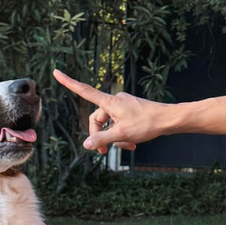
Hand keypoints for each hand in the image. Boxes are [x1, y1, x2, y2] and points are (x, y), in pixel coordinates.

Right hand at [52, 69, 168, 151]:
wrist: (169, 119)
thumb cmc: (147, 124)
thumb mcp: (122, 134)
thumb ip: (102, 139)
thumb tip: (85, 144)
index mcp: (110, 102)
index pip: (84, 90)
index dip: (69, 83)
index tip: (56, 72)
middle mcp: (115, 101)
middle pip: (98, 119)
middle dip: (101, 135)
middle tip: (104, 152)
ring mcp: (124, 105)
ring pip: (111, 123)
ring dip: (116, 137)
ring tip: (128, 146)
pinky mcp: (132, 110)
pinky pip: (121, 123)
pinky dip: (124, 134)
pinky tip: (133, 144)